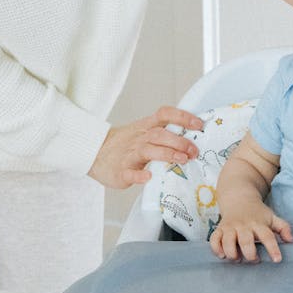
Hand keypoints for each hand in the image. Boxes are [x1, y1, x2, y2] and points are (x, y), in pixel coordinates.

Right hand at [88, 106, 203, 188]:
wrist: (94, 152)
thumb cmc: (125, 144)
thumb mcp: (143, 132)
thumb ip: (164, 134)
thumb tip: (193, 138)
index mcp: (146, 127)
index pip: (165, 115)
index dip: (182, 117)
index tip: (198, 124)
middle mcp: (139, 138)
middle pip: (160, 134)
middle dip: (179, 141)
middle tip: (194, 151)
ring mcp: (129, 155)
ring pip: (148, 150)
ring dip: (167, 154)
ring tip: (182, 159)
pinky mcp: (120, 171)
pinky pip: (129, 173)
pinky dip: (138, 176)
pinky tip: (148, 177)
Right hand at [209, 203, 292, 263]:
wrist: (239, 197)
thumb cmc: (258, 213)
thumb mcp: (272, 217)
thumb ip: (283, 228)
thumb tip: (291, 241)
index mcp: (259, 224)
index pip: (267, 236)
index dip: (273, 248)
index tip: (277, 259)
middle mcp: (244, 225)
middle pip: (246, 241)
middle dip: (249, 254)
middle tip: (254, 260)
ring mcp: (230, 227)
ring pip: (228, 241)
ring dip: (232, 253)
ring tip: (238, 259)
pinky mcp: (220, 229)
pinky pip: (214, 239)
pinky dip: (216, 249)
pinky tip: (222, 255)